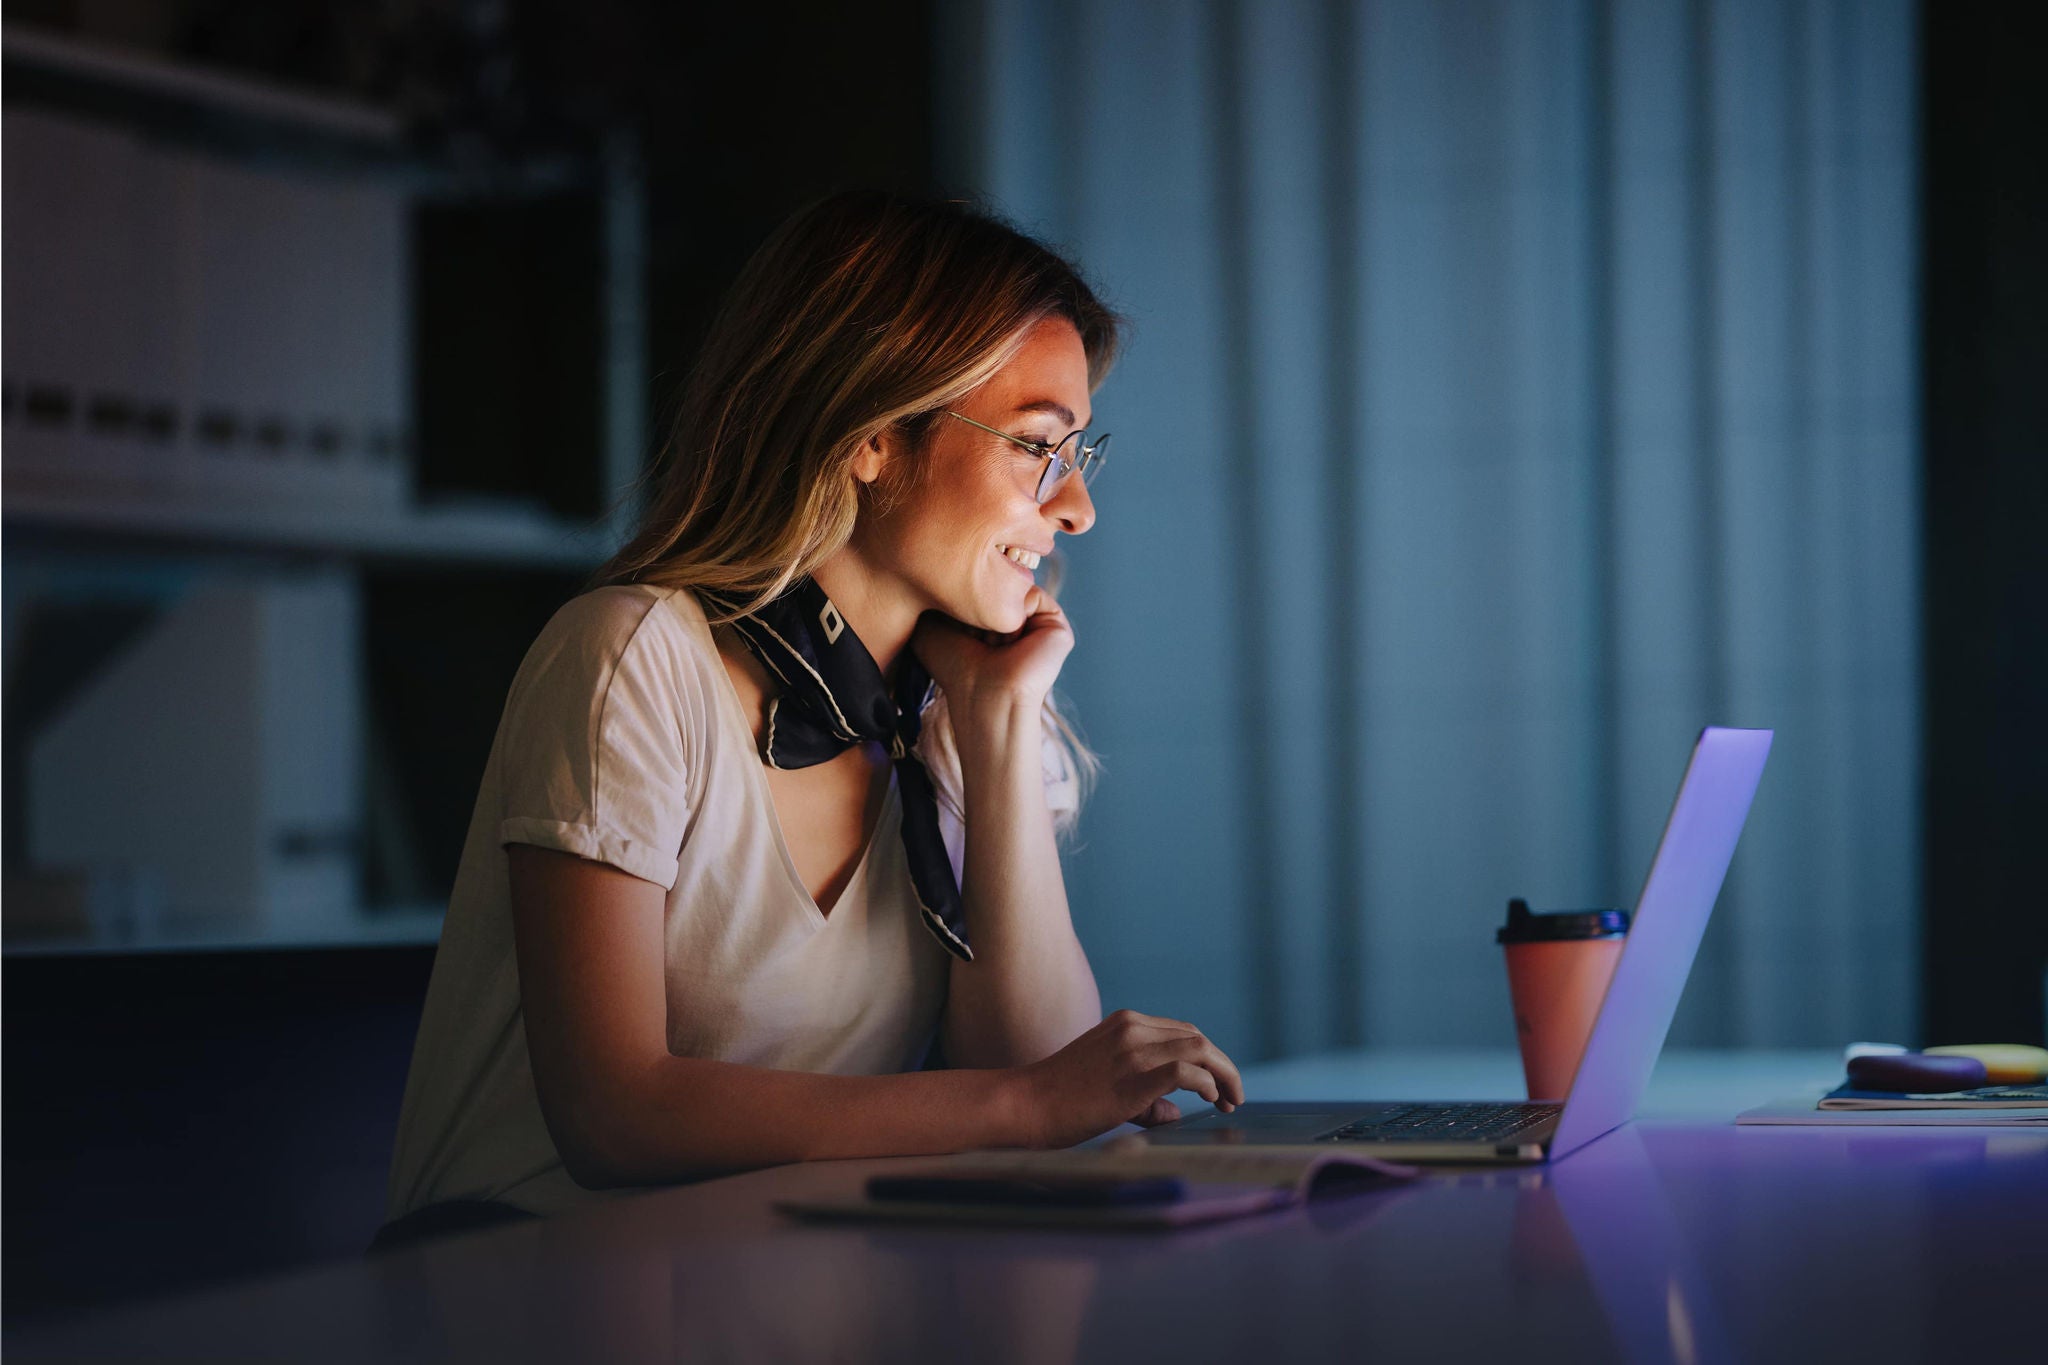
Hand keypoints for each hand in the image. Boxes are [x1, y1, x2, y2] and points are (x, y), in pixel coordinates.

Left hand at [911, 588, 1073, 714]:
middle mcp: (1016, 621)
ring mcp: (1038, 624)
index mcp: (991, 623)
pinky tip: (1012, 641)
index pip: (978, 583)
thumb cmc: (954, 667)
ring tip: (994, 643)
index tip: (956, 625)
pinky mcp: (1057, 627)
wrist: (983, 694)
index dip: (962, 597)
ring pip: (1014, 587)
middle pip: (998, 580)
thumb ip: (939, 592)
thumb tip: (957, 568)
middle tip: (976, 636)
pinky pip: (1032, 594)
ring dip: (997, 610)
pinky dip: (1017, 611)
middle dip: (981, 600)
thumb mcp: (932, 624)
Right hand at [1012, 1009, 1245, 1148]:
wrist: (1025, 1104)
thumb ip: (1143, 1095)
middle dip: (1223, 1066)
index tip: (1218, 1086)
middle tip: (1233, 1097)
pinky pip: (1185, 1072)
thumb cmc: (1059, 1100)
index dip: (1208, 1058)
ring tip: (1230, 1102)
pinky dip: (1205, 1084)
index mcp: (1125, 1024)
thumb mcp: (1104, 1081)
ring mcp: (1132, 1050)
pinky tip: (1209, 1100)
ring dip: (1224, 1075)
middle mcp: (1132, 1029)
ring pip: (1199, 1049)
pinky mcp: (1132, 1077)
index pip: (1182, 1032)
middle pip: (1197, 1037)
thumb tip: (1176, 1112)